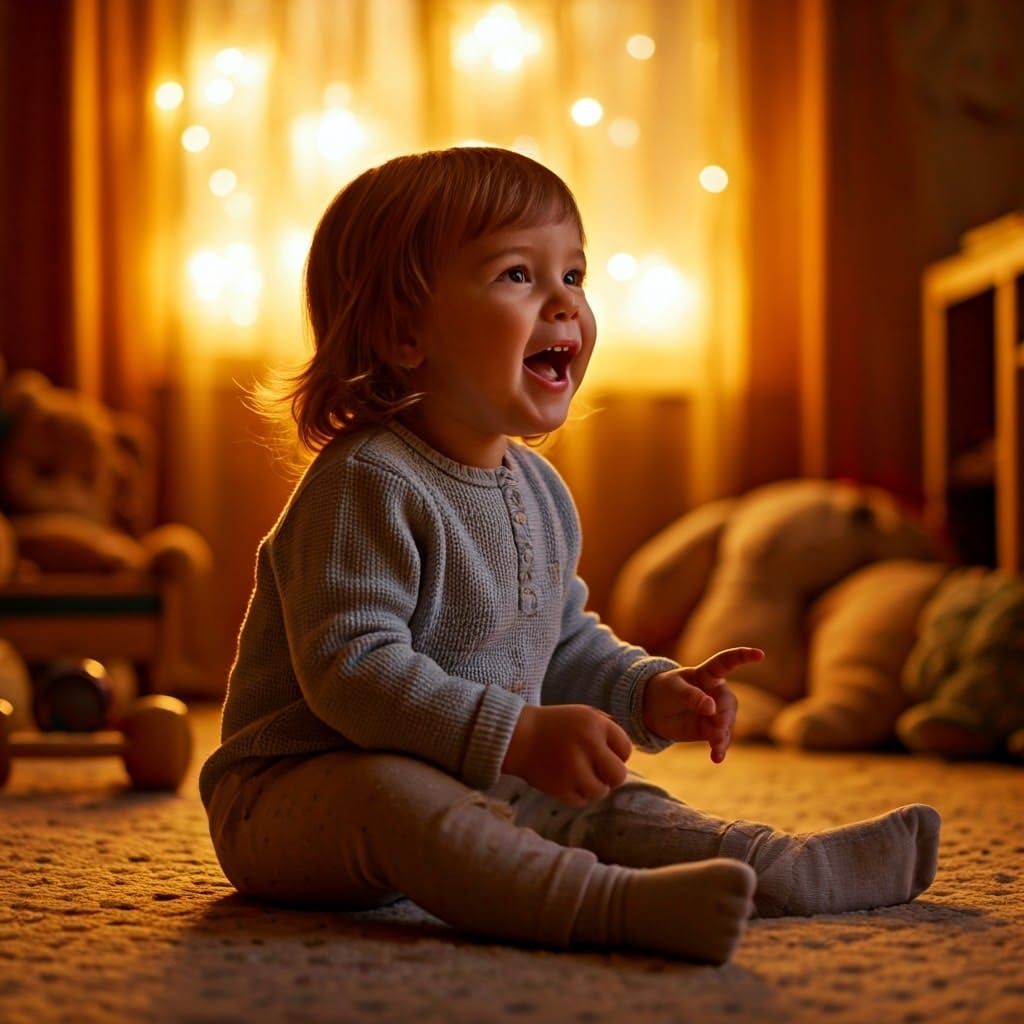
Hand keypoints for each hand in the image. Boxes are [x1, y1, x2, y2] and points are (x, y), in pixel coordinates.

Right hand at [502, 704, 632, 806]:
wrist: (517, 736)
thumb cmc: (555, 725)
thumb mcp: (583, 714)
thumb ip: (607, 727)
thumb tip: (628, 751)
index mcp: (596, 724)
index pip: (625, 749)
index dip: (617, 755)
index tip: (603, 754)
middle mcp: (588, 744)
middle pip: (619, 775)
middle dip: (611, 776)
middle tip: (598, 772)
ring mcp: (574, 767)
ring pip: (601, 791)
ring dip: (594, 787)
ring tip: (581, 778)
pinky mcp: (560, 786)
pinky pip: (581, 801)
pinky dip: (576, 795)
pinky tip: (567, 782)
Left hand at [642, 647, 764, 762]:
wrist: (654, 709)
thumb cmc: (666, 690)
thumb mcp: (674, 689)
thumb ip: (692, 696)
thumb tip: (712, 707)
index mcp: (707, 674)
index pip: (727, 662)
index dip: (743, 656)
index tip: (760, 654)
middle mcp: (716, 693)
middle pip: (728, 701)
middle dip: (725, 713)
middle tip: (717, 724)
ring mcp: (716, 712)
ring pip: (727, 723)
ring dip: (722, 734)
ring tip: (716, 745)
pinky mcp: (711, 729)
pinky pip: (720, 739)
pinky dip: (719, 748)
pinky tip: (717, 757)